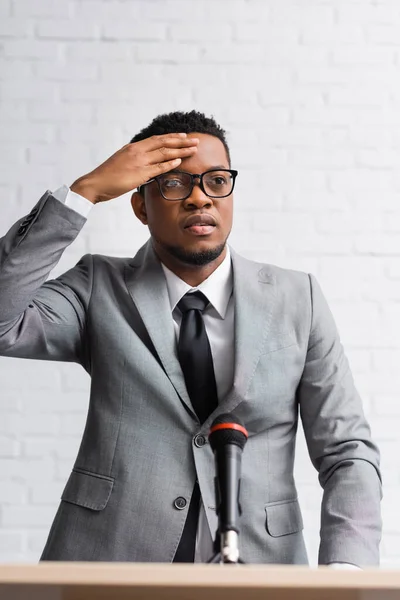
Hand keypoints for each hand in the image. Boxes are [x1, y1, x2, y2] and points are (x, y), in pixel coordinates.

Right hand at [70, 133, 198, 203]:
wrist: (96, 183)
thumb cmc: (108, 176)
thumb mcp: (122, 162)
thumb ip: (134, 160)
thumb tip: (145, 163)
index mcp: (133, 147)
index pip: (156, 139)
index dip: (172, 138)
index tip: (184, 137)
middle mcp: (137, 151)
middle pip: (164, 143)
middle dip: (182, 141)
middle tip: (196, 140)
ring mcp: (139, 161)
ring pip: (164, 153)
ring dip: (181, 151)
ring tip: (194, 149)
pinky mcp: (139, 173)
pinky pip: (158, 167)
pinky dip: (170, 164)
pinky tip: (180, 161)